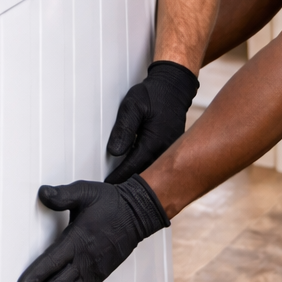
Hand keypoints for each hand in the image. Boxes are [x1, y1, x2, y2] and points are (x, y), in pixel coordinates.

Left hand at [15, 178, 169, 281]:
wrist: (138, 215)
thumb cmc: (110, 203)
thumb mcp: (86, 192)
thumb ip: (63, 195)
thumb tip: (43, 192)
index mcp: (78, 240)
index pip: (53, 261)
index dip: (36, 275)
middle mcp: (85, 261)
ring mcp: (92, 272)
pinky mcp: (98, 277)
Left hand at [105, 61, 198, 183]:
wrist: (174, 87)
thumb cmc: (154, 94)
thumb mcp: (132, 106)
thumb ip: (123, 129)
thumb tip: (114, 152)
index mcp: (154, 142)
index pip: (133, 168)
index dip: (118, 178)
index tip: (107, 186)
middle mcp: (165, 150)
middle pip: (145, 175)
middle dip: (128, 184)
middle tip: (112, 194)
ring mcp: (170, 151)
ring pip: (153, 172)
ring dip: (140, 180)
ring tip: (122, 189)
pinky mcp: (171, 149)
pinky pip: (159, 165)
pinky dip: (148, 171)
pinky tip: (138, 176)